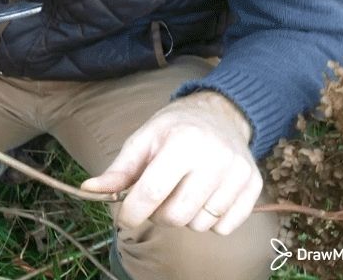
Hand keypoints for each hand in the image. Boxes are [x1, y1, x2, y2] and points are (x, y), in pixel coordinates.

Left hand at [81, 91, 260, 235]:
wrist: (221, 114)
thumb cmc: (175, 127)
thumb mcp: (144, 139)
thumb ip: (119, 169)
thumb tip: (88, 189)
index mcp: (181, 143)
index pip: (151, 193)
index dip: (131, 212)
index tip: (124, 215)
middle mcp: (214, 158)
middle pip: (175, 216)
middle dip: (159, 214)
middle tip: (158, 196)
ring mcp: (237, 174)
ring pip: (199, 225)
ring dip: (185, 216)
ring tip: (183, 190)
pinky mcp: (254, 186)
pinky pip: (225, 228)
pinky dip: (210, 221)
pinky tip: (205, 196)